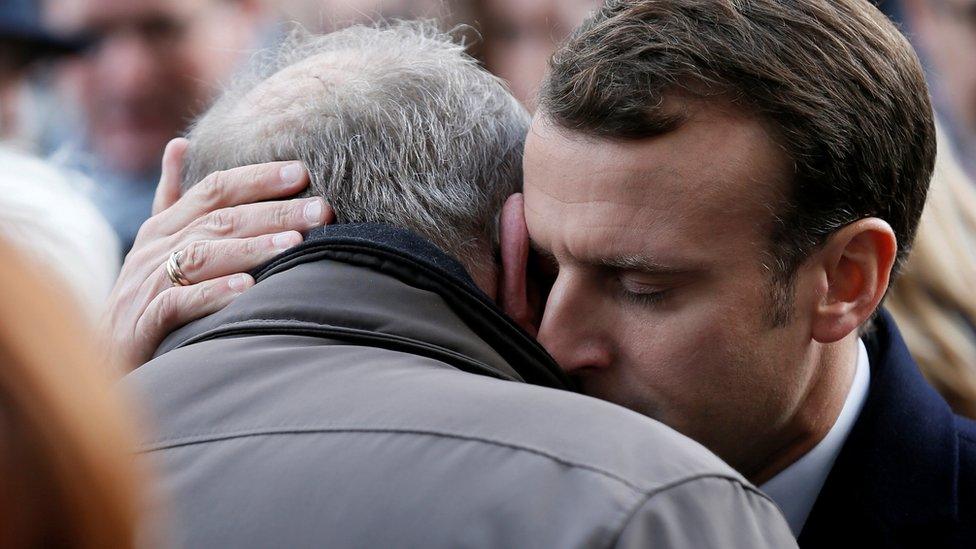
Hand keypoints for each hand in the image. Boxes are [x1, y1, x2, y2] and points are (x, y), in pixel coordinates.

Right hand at [99, 138, 333, 370]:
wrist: (100, 358)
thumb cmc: (142, 297)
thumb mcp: (156, 243)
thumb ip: (172, 198)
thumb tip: (180, 144)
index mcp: (162, 227)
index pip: (213, 190)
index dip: (257, 178)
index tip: (302, 172)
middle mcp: (154, 250)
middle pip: (219, 220)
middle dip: (273, 212)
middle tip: (320, 210)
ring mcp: (146, 286)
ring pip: (201, 257)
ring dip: (250, 248)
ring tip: (293, 245)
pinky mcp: (141, 324)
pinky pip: (178, 303)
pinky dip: (213, 293)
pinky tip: (246, 288)